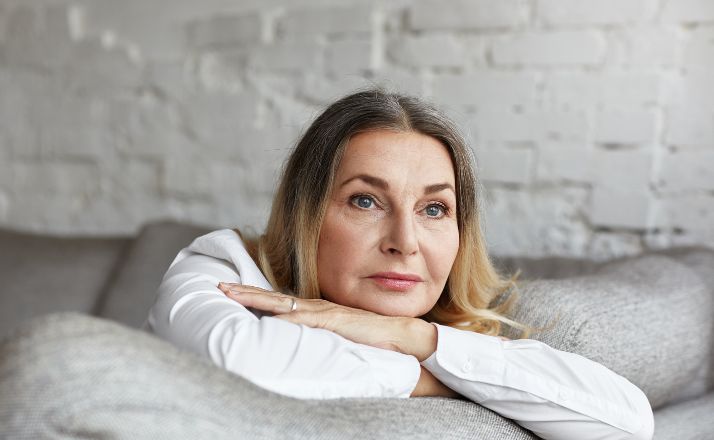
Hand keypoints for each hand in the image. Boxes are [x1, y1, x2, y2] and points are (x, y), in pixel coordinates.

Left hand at [217, 282, 437, 360]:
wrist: (403, 336)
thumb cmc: (372, 338)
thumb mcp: (338, 336)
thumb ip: (319, 336)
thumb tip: (297, 343)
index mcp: (315, 310)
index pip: (278, 301)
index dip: (253, 295)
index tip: (229, 291)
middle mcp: (317, 307)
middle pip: (274, 297)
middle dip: (246, 291)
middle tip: (219, 285)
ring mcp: (326, 313)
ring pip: (284, 303)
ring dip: (258, 298)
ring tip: (234, 294)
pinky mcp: (337, 322)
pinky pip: (308, 319)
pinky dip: (289, 317)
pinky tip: (272, 317)